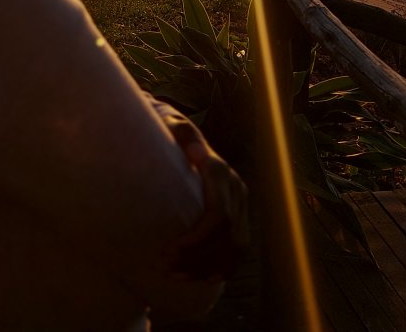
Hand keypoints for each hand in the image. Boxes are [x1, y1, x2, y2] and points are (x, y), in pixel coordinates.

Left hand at [160, 118, 248, 280]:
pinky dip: (222, 268)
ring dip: (206, 267)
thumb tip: (196, 151)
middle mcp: (236, 187)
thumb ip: (182, 134)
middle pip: (226, 236)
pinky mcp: (240, 214)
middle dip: (196, 258)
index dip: (195, 240)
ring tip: (174, 276)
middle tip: (164, 269)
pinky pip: (239, 249)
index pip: (218, 216)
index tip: (166, 252)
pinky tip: (202, 278)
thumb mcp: (172, 127)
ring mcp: (241, 202)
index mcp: (220, 171)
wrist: (178, 133)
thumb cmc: (167, 133)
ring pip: (235, 247)